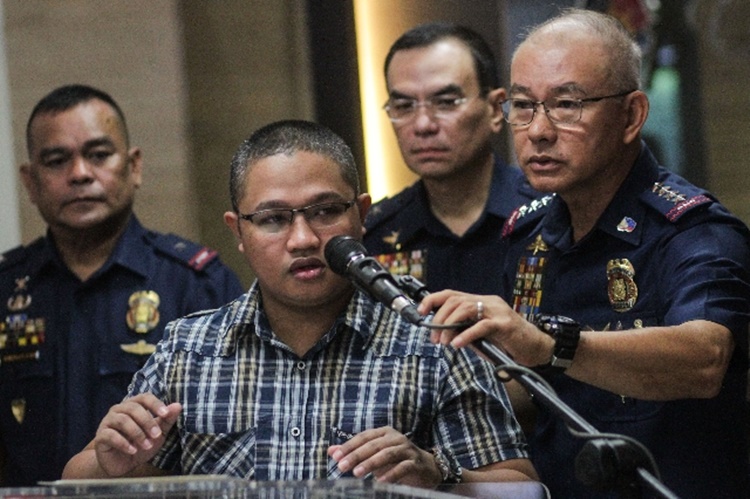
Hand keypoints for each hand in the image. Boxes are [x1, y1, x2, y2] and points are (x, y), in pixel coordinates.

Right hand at [93, 393, 181, 476]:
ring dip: (137, 433)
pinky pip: (110, 435)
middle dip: (147, 422)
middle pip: (133, 408)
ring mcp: (108, 422)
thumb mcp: (158, 433)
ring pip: (122, 420)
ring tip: (146, 445)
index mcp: (134, 405)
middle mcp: (119, 410)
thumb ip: (167, 419)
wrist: (122, 464)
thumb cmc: (141, 444)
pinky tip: (133, 450)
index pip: (144, 397)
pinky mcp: (100, 436)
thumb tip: (178, 405)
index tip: (165, 414)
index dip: (155, 404)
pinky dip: (123, 443)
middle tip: (156, 435)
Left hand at [327, 426, 441, 487]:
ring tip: (357, 473)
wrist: (427, 468)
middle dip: (356, 455)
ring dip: (371, 463)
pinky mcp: (416, 462)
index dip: (349, 445)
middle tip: (342, 466)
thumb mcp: (374, 455)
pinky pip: (402, 467)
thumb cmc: (396, 460)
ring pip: (387, 454)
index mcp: (384, 433)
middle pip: (373, 445)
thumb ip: (354, 452)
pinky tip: (380, 481)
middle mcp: (395, 438)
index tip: (336, 456)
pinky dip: (391, 474)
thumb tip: (331, 451)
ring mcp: (407, 449)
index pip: (364, 436)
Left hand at [418, 290, 552, 366]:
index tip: (420, 312)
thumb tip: (444, 334)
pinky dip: (466, 335)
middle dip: (439, 318)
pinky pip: (481, 326)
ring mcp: (497, 311)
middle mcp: (488, 302)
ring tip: (443, 342)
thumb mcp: (483, 335)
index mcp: (481, 301)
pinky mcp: (505, 324)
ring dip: (449, 326)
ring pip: (465, 309)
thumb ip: (466, 330)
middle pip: (455, 301)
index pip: (452, 294)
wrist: (538, 347)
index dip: (433, 300)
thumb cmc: (509, 342)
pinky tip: (458, 344)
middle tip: (434, 338)